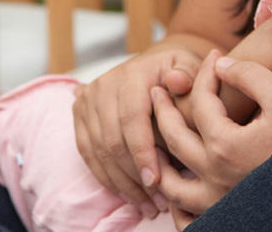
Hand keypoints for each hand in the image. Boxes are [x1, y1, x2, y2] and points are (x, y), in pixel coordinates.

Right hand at [72, 44, 201, 215]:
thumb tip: (177, 81)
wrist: (158, 64)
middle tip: (157, 203)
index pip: (132, 119)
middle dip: (135, 176)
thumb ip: (189, 75)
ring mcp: (89, 100)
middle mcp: (105, 85)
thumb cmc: (182, 72)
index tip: (157, 181)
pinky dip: (108, 178)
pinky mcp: (80, 114)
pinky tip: (128, 195)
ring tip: (147, 206)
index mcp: (133, 75)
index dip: (143, 152)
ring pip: (99, 151)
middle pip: (113, 140)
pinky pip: (89, 153)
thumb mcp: (191, 67)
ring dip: (122, 184)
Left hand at [152, 50, 271, 214]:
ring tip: (153, 145)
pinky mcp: (229, 218)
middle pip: (174, 140)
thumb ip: (249, 74)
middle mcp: (215, 176)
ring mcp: (219, 202)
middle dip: (162, 110)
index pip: (202, 102)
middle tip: (155, 92)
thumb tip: (220, 64)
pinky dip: (178, 209)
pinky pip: (190, 222)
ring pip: (172, 187)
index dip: (206, 74)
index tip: (212, 56)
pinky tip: (178, 194)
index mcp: (225, 144)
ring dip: (159, 163)